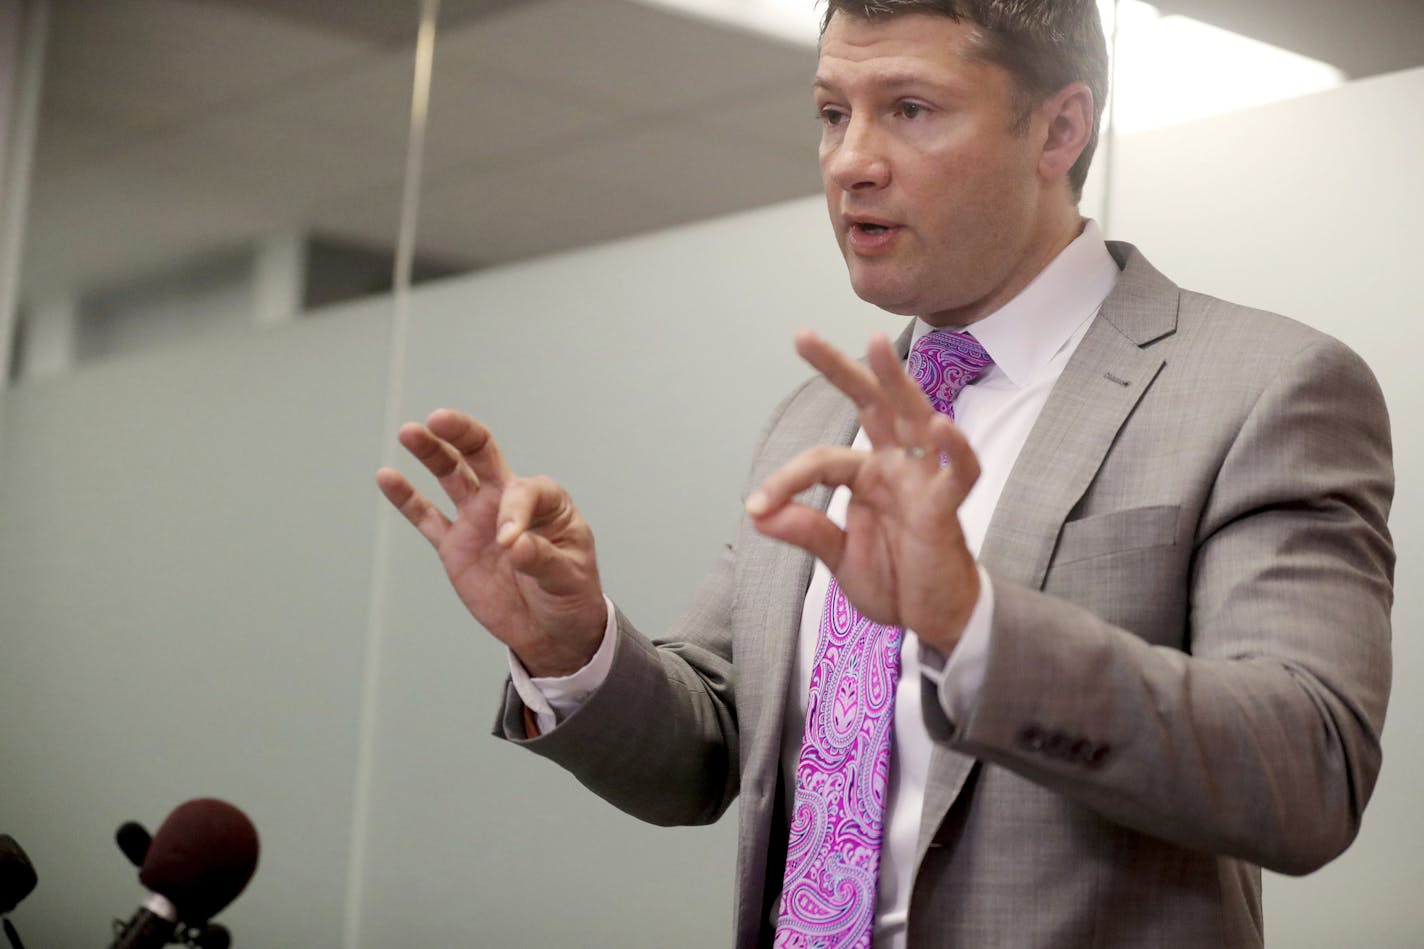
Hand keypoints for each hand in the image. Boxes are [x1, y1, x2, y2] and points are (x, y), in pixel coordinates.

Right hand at [376, 409, 606, 676]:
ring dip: (431, 453)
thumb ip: (542, 559)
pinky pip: (427, 517)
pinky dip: (407, 498)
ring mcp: (478, 519)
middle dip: (462, 434)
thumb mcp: (568, 578)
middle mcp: (508, 500)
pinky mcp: (456, 545)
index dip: (514, 513)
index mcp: (546, 502)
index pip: (523, 491)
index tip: (511, 545)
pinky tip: (386, 476)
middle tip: (439, 419)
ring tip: (409, 432)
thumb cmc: (570, 596)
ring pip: (451, 476)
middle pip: (482, 454)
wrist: (551, 631)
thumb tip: (514, 543)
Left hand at [745, 331, 980, 652]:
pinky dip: (955, 450)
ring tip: (876, 345)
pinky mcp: (948, 509)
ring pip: (914, 418)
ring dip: (896, 382)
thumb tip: (757, 514)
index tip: (756, 508)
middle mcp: (898, 466)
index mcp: (870, 475)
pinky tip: (942, 426)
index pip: (821, 461)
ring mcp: (925, 482)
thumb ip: (806, 531)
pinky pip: (959, 473)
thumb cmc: (897, 580)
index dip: (785, 481)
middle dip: (840, 370)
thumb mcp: (839, 557)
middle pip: (871, 405)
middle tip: (803, 336)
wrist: (935, 619)